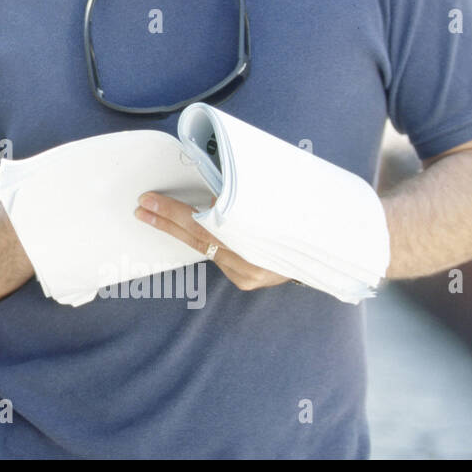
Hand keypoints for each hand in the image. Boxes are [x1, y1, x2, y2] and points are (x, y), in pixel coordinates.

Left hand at [134, 191, 293, 291]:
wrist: (329, 249)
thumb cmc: (299, 219)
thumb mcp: (271, 201)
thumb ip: (240, 197)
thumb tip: (208, 190)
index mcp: (256, 239)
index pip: (203, 225)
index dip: (173, 212)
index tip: (148, 201)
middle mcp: (251, 262)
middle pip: (199, 238)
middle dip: (166, 220)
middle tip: (142, 207)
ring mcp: (247, 275)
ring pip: (205, 248)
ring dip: (179, 229)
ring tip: (153, 213)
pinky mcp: (245, 281)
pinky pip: (218, 256)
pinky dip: (205, 239)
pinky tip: (185, 227)